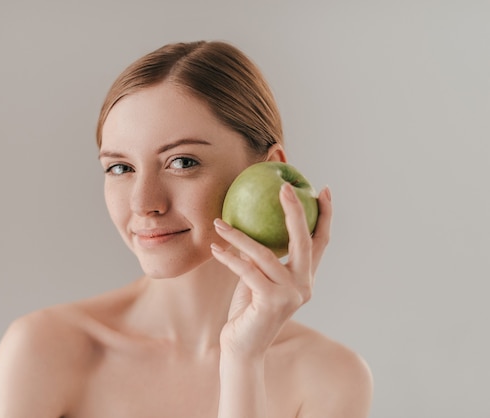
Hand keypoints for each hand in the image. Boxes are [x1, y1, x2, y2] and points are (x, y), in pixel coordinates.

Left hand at [211, 183, 332, 358]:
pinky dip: (228, 258)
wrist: (242, 347)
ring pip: (265, 255)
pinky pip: (247, 271)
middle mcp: (304, 286)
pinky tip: (214, 247)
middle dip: (296, 211)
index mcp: (305, 279)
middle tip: (284, 187)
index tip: (322, 190)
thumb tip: (249, 222)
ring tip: (219, 222)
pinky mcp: (271, 303)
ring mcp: (290, 296)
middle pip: (304, 241)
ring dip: (238, 235)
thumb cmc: (248, 310)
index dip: (324, 216)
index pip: (320, 243)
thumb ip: (262, 258)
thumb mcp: (258, 279)